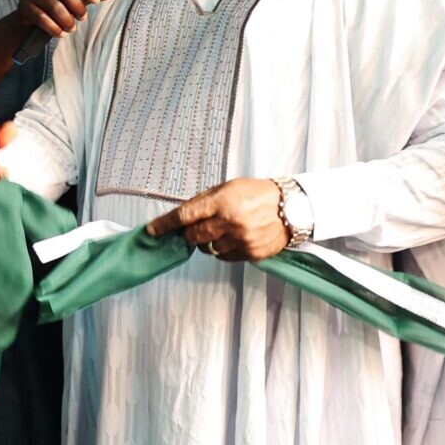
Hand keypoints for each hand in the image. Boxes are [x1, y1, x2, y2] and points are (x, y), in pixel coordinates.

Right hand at [14, 0, 123, 39]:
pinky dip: (54, 28)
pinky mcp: (24, 6)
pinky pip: (41, 18)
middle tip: (82, 18)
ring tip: (72, 28)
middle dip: (77, 7)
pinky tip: (61, 33)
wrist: (32, 15)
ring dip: (66, 20)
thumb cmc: (61, 1)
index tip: (95, 0)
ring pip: (53, 6)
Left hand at [144, 178, 287, 261]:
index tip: (152, 230)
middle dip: (189, 234)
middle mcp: (230, 222)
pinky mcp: (251, 254)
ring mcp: (241, 240)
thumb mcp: (228, 187)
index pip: (185, 216)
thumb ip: (204, 201)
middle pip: (193, 237)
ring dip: (208, 242)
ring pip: (208, 249)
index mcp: (222, 202)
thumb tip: (180, 215)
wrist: (293, 207)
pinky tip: (234, 238)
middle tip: (195, 228)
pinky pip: (225, 257)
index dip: (165, 224)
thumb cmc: (258, 193)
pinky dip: (223, 250)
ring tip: (222, 230)